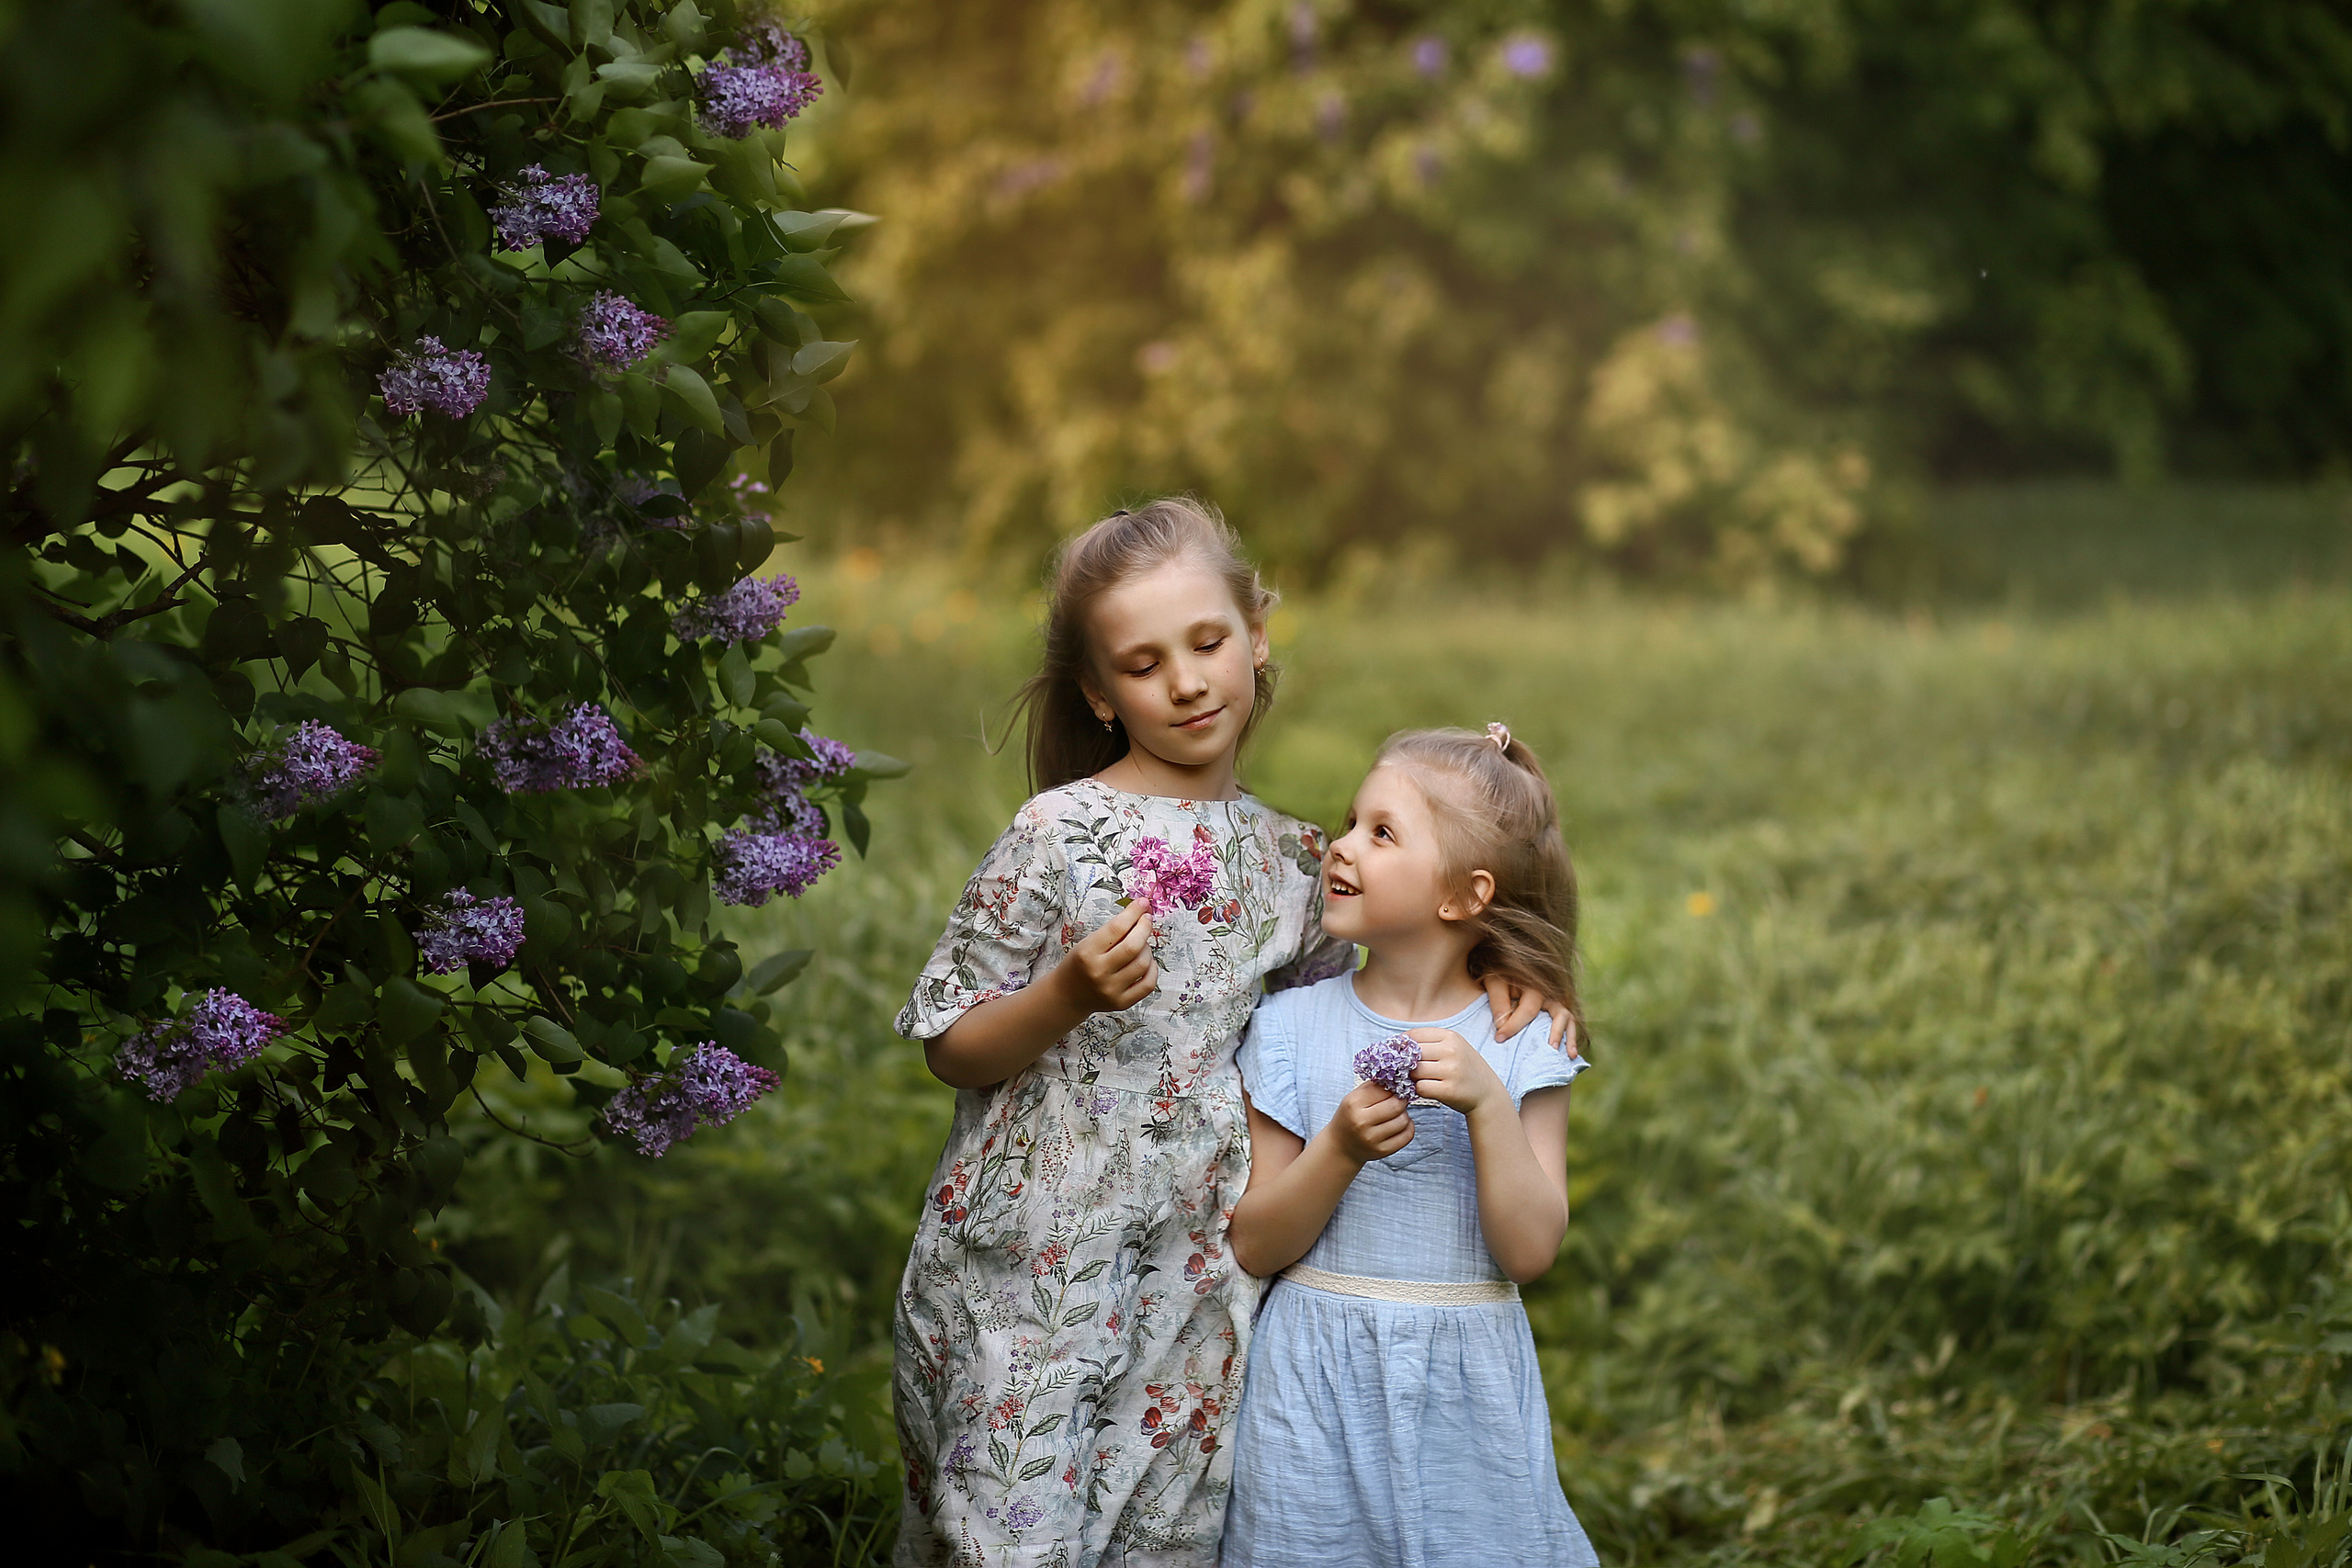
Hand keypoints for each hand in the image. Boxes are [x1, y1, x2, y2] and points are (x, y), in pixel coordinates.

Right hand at [1050, 897, 1157, 1014]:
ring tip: (1140, 944)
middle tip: (1146, 920)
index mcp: (1087, 953)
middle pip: (1133, 946)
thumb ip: (1113, 931)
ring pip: (1143, 964)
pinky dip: (1152, 969)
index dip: (1134, 913)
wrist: (1068, 995)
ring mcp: (1111, 990)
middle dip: (1145, 928)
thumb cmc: (1079, 964)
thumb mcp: (1087, 943)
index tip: (1143, 904)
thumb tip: (1141, 912)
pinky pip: (1148, 984)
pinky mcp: (1121, 1003)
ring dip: (1147, 948)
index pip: (1117, 928)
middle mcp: (1099, 972)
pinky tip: (1146, 962)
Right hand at [1325, 1082, 1414, 1164]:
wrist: (1341, 1145)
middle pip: (1396, 1106)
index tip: (1395, 1090)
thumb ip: (1373, 1087)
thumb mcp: (1354, 1097)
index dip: (1393, 1088)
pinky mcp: (1382, 1150)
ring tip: (1395, 1115)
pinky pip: (1407, 1135)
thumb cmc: (1349, 1117)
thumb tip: (1397, 1079)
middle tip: (1398, 1101)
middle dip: (1401, 1101)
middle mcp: (1361, 1122)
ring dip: (1404, 1115)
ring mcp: (1372, 1138)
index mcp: (1353, 1104)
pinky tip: (1399, 1125)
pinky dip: (1408, 1127)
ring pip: (1403, 1120)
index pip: (1384, 1090)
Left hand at [1406, 1027, 1506, 1115]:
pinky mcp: (1449, 1090)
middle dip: (1407, 1063)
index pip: (1413, 1035)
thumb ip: (1429, 1043)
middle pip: (1412, 1054)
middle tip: (1411, 1070)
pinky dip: (1420, 1090)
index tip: (1400, 1054)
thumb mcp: (1453, 1048)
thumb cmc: (1464, 1069)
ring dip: (1413, 1078)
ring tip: (1423, 1080)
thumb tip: (1397, 1043)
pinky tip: (1429, 1089)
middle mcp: (1452, 1051)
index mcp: (1451, 1036)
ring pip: (1415, 1071)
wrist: (1487, 1094)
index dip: (1402, 1045)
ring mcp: (1451, 1070)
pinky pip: (1421, 1088)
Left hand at [1484, 975, 1576, 1052]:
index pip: (1528, 1009)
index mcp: (1534, 985)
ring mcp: (1555, 1002)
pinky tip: (1570, 1054)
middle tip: (1549, 1048)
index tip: (1500, 1038)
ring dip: (1569, 1037)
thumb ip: (1498, 1001)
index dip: (1514, 1025)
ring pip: (1567, 1019)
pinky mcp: (1556, 1010)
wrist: (1504, 974)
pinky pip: (1568, 1024)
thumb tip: (1502, 1025)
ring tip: (1569, 1055)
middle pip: (1559, 1013)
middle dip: (1555, 1032)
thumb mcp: (1494, 983)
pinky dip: (1571, 1038)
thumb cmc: (1499, 977)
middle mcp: (1549, 993)